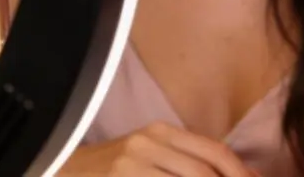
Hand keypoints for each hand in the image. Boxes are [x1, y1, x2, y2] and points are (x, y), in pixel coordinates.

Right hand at [61, 121, 254, 176]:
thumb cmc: (113, 170)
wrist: (61, 168)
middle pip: (203, 173)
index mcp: (160, 131)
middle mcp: (147, 143)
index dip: (242, 174)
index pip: (216, 152)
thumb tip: (240, 176)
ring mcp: (129, 165)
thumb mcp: (150, 155)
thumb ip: (187, 162)